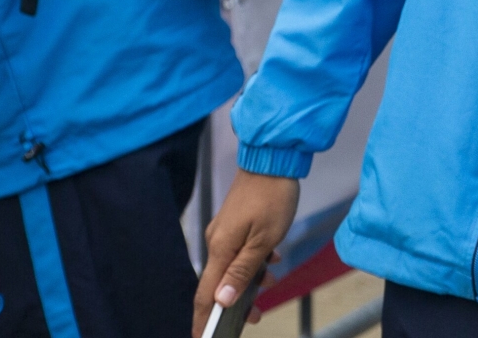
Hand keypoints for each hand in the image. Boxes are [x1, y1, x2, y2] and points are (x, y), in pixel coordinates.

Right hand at [194, 171, 299, 334]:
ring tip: (271, 284)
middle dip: (236, 303)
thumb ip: (243, 271)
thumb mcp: (264, 239)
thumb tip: (223, 300)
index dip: (203, 319)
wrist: (273, 159)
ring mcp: (225, 232)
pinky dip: (255, 260)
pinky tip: (273, 258)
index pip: (206, 294)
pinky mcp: (236, 223)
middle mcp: (217, 242)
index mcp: (220, 249)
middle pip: (219, 283)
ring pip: (234, 266)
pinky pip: (242, 250)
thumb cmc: (271, 197)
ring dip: (251, 280)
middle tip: (255, 316)